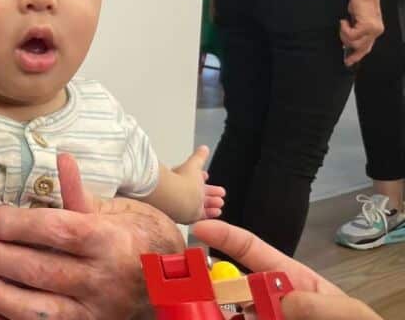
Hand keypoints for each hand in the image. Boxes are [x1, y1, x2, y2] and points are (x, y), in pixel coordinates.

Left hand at [0, 153, 182, 319]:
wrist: (177, 285)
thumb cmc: (142, 239)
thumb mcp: (119, 210)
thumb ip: (81, 193)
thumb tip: (61, 158)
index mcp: (109, 240)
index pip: (54, 230)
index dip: (14, 225)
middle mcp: (102, 278)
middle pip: (38, 268)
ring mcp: (95, 310)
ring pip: (37, 307)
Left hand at [172, 145, 225, 219]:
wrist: (175, 200)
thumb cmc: (182, 181)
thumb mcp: (194, 166)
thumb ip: (199, 157)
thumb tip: (204, 148)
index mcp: (179, 180)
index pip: (190, 178)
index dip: (199, 177)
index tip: (207, 176)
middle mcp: (180, 193)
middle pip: (197, 193)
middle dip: (209, 192)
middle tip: (221, 192)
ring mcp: (184, 205)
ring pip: (199, 204)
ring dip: (211, 202)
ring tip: (220, 202)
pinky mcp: (188, 217)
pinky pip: (200, 215)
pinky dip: (209, 213)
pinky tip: (218, 211)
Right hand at [193, 220, 381, 319]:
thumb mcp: (347, 312)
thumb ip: (315, 304)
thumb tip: (277, 302)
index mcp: (291, 279)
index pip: (252, 249)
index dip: (225, 236)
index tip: (199, 228)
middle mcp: (270, 300)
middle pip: (231, 284)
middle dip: (209, 280)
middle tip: (192, 286)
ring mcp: (264, 316)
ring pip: (229, 311)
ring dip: (214, 311)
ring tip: (205, 313)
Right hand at [341, 0, 382, 65]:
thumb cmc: (360, 2)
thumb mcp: (358, 19)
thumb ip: (356, 30)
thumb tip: (347, 40)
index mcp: (375, 31)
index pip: (366, 48)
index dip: (356, 56)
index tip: (348, 61)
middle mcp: (376, 31)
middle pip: (360, 48)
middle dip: (347, 43)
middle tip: (341, 33)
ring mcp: (373, 30)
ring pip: (354, 42)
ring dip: (345, 34)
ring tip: (344, 24)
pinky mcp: (367, 26)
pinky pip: (351, 34)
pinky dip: (345, 28)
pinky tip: (345, 21)